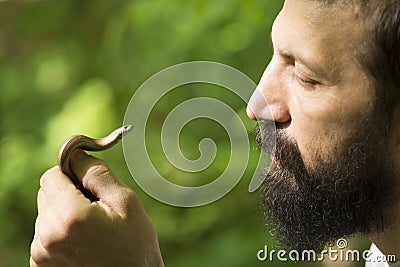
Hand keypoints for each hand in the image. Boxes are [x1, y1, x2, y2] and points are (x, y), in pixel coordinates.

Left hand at [30, 150, 163, 266]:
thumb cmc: (135, 245)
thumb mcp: (126, 202)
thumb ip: (97, 173)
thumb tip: (76, 154)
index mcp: (69, 217)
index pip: (52, 175)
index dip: (72, 174)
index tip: (90, 184)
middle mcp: (47, 237)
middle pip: (46, 193)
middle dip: (69, 193)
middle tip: (96, 209)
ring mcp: (41, 255)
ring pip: (45, 213)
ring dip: (65, 213)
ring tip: (92, 230)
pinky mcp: (41, 265)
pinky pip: (45, 234)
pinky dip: (60, 232)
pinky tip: (83, 242)